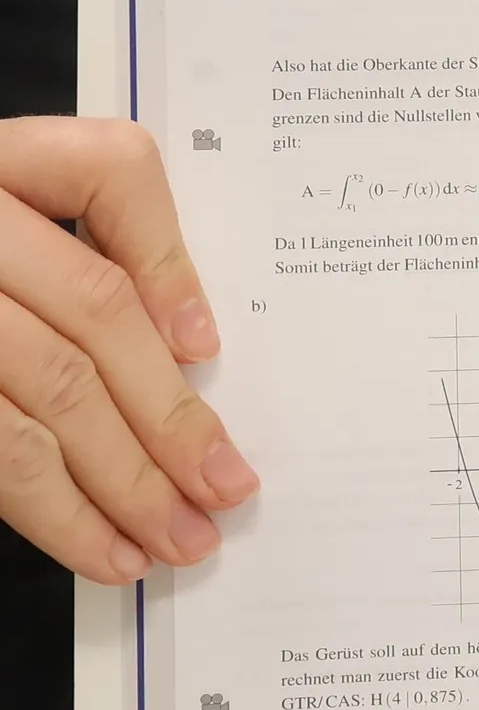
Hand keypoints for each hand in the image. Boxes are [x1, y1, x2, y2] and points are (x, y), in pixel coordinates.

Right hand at [0, 116, 257, 585]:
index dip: (169, 258)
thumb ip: (91, 251)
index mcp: (1, 162)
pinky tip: (102, 546)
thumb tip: (188, 340)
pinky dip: (54, 509)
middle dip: (170, 414)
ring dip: (123, 482)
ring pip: (45, 391)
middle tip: (226, 489)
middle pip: (92, 310)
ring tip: (177, 539)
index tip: (208, 346)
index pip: (106, 169)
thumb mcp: (18, 224)